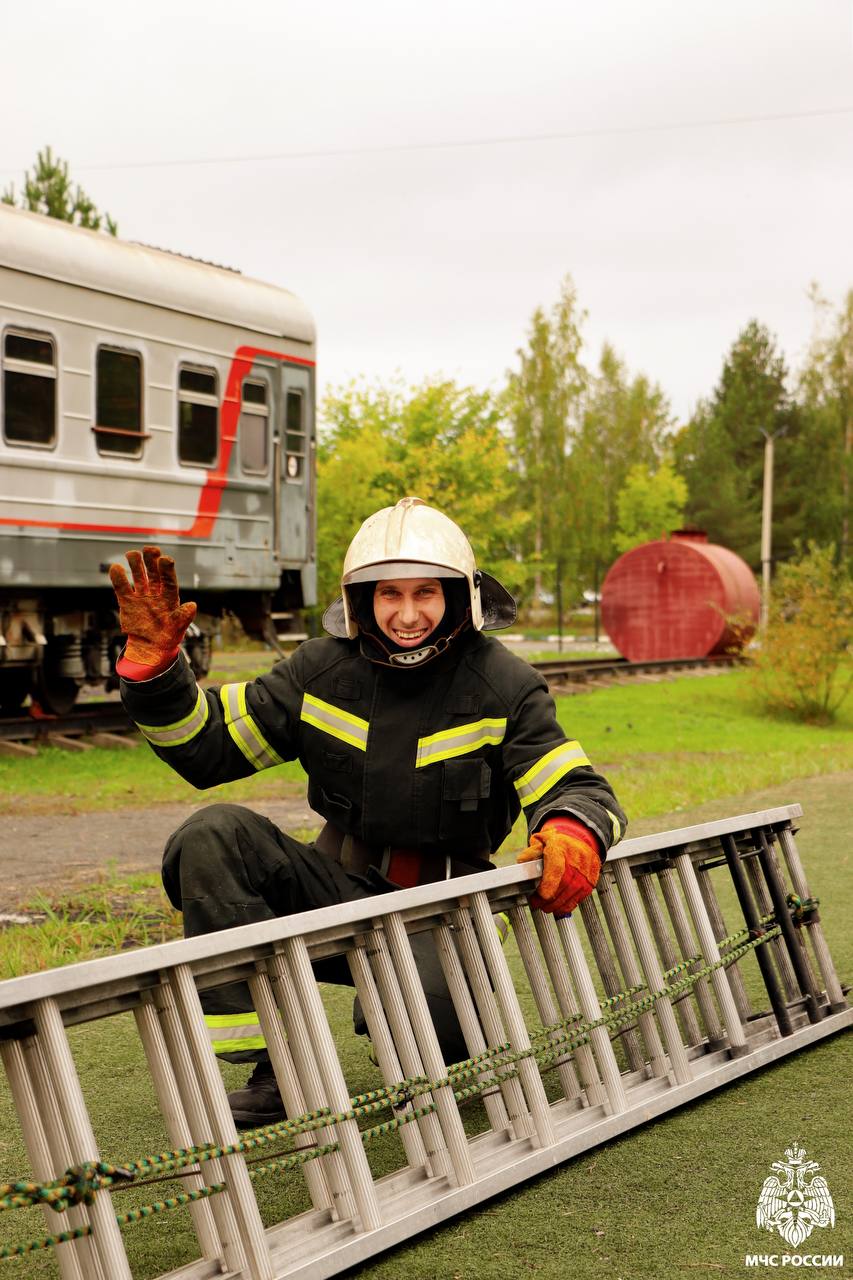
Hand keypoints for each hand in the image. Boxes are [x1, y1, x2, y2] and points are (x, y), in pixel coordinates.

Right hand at [109, 545, 196, 665]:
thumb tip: (193, 605)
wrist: (150, 648)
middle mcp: (156, 593)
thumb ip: (183, 617)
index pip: (168, 580)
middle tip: (150, 549)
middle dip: (151, 560)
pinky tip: (115, 568)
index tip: (165, 559)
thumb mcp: (178, 628)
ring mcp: (141, 596)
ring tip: (132, 554)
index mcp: (169, 597)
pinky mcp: (127, 601)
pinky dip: (118, 578)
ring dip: (136, 564)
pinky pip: (121, 587)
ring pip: (138, 576)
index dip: (167, 569)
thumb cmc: (168, 637)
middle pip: (153, 573)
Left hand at [516, 825, 599, 914]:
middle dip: (549, 898)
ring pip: (573, 892)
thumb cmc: (557, 843)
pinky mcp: (591, 880)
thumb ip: (532, 851)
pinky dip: (568, 904)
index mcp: (561, 846)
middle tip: (536, 903)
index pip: (557, 866)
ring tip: (546, 907)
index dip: (550, 883)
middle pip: (564, 883)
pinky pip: (580, 896)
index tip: (542, 895)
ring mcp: (586, 870)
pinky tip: (558, 907)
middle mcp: (576, 858)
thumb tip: (522, 861)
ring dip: (558, 904)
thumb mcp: (542, 840)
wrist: (580, 839)